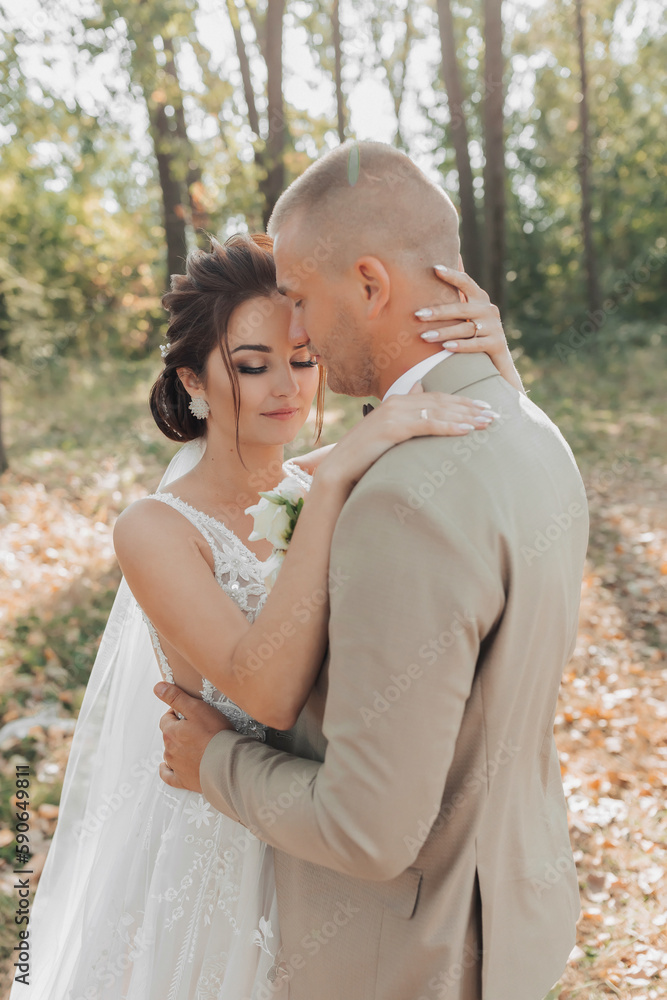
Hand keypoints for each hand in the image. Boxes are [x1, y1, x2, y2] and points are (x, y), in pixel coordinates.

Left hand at [154, 681, 233, 791]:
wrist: (226, 763)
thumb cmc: (215, 735)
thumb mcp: (196, 708)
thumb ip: (176, 697)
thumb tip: (158, 688)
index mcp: (171, 732)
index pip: (167, 718)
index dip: (177, 713)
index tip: (189, 712)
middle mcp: (169, 750)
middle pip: (169, 735)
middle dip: (179, 729)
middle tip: (195, 727)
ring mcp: (176, 766)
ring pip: (170, 753)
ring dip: (178, 747)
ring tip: (194, 744)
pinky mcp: (183, 780)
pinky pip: (169, 776)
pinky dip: (167, 770)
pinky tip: (167, 768)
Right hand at [317, 381, 498, 491]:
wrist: (339, 469)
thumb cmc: (365, 456)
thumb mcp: (388, 435)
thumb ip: (406, 420)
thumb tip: (420, 404)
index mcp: (397, 401)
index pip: (437, 397)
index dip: (462, 401)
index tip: (484, 407)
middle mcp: (397, 402)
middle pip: (442, 402)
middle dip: (470, 407)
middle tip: (494, 414)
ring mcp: (393, 413)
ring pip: (438, 411)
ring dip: (466, 415)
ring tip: (487, 421)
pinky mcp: (392, 427)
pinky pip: (427, 424)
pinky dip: (449, 426)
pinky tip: (467, 430)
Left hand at [414, 262, 508, 361]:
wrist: (498, 359)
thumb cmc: (475, 334)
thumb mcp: (467, 317)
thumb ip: (455, 302)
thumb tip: (433, 275)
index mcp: (480, 299)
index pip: (466, 283)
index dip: (452, 275)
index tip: (435, 269)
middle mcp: (488, 310)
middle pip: (461, 309)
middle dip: (438, 312)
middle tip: (418, 315)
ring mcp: (494, 327)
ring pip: (466, 328)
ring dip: (444, 332)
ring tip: (425, 337)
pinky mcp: (496, 344)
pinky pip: (476, 344)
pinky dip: (461, 345)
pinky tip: (446, 347)